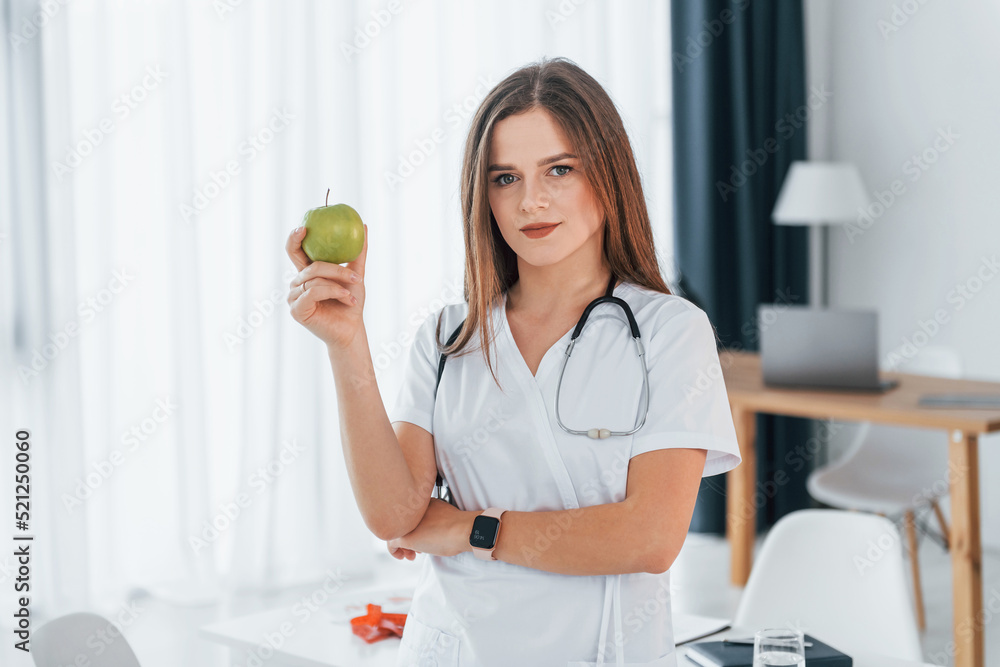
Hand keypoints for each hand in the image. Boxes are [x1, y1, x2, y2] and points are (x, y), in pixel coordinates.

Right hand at [285, 223, 367, 349]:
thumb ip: (358, 252)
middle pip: (312, 265)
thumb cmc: (351, 302)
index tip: (304, 228)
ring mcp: (294, 296)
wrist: (351, 328)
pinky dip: (332, 293)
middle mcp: (297, 283)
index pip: (295, 251)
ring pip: (315, 279)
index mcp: (307, 273)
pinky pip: (313, 291)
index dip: (294, 238)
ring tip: (353, 294)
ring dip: (339, 285)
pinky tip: (347, 299)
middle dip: (336, 269)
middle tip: (355, 275)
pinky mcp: (296, 309)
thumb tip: (363, 226)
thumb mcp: (356, 274)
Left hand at [386, 499, 469, 558]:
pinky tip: (402, 556)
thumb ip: (430, 516)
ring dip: (402, 546)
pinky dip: (395, 552)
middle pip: (400, 526)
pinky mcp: (404, 538)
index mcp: (419, 502)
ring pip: (395, 534)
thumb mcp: (441, 512)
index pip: (407, 517)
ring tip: (409, 554)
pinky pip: (391, 544)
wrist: (461, 529)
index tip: (419, 536)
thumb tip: (428, 527)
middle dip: (406, 538)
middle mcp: (409, 512)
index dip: (412, 528)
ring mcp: (405, 524)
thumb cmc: (457, 524)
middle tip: (413, 548)